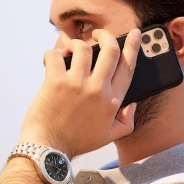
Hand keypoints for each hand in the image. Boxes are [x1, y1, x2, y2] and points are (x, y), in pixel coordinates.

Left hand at [18, 28, 141, 158]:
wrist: (49, 150)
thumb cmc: (77, 142)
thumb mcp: (109, 136)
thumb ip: (127, 121)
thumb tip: (132, 104)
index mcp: (113, 101)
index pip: (128, 66)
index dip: (133, 46)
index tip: (135, 33)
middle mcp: (98, 90)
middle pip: (110, 49)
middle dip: (105, 35)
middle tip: (98, 34)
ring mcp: (77, 84)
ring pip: (83, 48)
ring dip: (76, 44)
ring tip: (69, 50)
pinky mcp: (56, 82)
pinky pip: (56, 55)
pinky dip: (52, 53)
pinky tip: (51, 60)